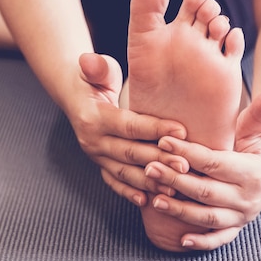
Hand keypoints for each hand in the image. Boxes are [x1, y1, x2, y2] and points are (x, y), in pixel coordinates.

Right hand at [69, 52, 188, 205]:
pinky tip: (147, 201)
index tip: (182, 130)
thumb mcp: (97, 71)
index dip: (155, 128)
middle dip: (159, 160)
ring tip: (174, 188)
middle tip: (186, 165)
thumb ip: (98, 67)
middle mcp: (93, 140)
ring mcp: (96, 156)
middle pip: (130, 153)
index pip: (129, 125)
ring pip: (124, 172)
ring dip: (149, 181)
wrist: (75, 97)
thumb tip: (88, 59)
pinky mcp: (99, 165)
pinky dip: (129, 192)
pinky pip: (114, 182)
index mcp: (94, 117)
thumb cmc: (94, 80)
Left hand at [144, 91, 260, 249]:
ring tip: (154, 199)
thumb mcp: (259, 124)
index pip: (215, 163)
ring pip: (208, 217)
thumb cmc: (258, 137)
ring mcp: (244, 215)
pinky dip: (202, 242)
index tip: (163, 141)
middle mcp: (250, 197)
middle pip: (206, 191)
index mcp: (254, 171)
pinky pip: (220, 238)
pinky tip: (180, 240)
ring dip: (180, 211)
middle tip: (149, 168)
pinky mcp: (238, 226)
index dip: (188, 153)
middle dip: (176, 180)